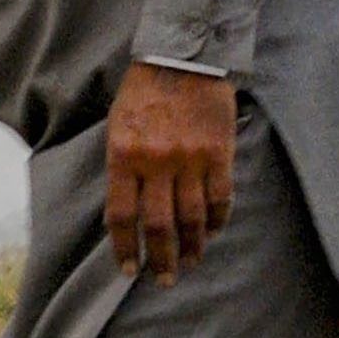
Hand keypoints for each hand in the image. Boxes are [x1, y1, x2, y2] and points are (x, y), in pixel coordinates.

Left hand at [105, 62, 237, 278]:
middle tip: (165, 280)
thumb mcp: (118, 127)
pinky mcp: (218, 153)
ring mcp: (190, 159)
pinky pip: (220, 197)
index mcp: (124, 156)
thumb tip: (128, 212)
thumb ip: (122, 167)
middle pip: (159, 225)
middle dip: (162, 258)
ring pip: (192, 217)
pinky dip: (218, 220)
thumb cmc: (144, 92)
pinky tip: (213, 232)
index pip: (121, 216)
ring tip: (191, 262)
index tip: (130, 270)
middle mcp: (156, 162)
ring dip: (192, 246)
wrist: (183, 57)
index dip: (125, 248)